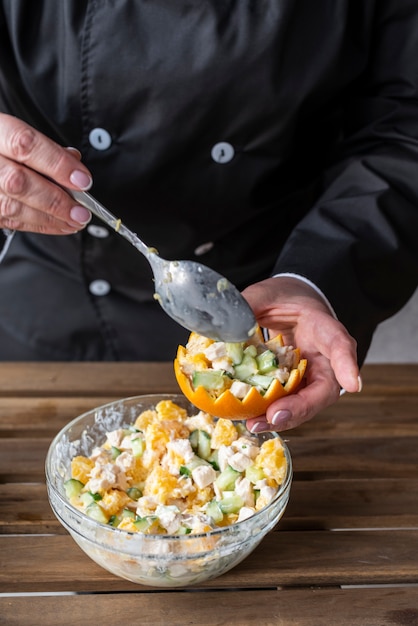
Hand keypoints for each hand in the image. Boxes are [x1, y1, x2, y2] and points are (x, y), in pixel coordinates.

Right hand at [0, 113, 91, 233]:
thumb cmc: (0, 144)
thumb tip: (73, 163)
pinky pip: (10, 220)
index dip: (57, 164)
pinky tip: (59, 225)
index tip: (82, 180)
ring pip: (12, 207)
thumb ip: (45, 147)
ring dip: (50, 218)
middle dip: (55, 200)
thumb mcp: (17, 133)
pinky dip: (40, 225)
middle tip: (81, 211)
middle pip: (17, 182)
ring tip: (74, 221)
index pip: (25, 144)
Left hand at [242, 276, 360, 431]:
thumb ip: (250, 305)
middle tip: (275, 416)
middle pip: (324, 389)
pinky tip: (248, 419)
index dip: (347, 365)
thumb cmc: (284, 299)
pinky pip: (287, 405)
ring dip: (282, 419)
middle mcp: (325, 358)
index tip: (352, 384)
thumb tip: (226, 326)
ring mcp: (311, 376)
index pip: (340, 345)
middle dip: (301, 407)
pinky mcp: (295, 387)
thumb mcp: (266, 294)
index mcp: (324, 328)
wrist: (289, 305)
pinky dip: (269, 414)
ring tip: (255, 424)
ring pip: (306, 404)